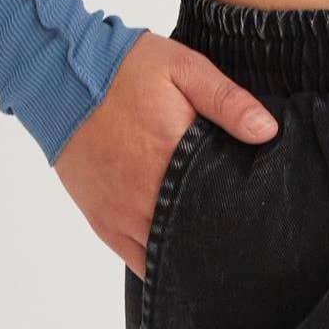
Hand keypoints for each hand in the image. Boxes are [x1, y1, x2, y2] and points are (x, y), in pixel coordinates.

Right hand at [52, 31, 280, 275]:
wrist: (60, 75)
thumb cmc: (126, 68)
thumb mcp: (184, 68)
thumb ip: (228, 101)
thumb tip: (267, 132)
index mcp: (173, 158)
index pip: (220, 205)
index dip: (243, 213)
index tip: (262, 214)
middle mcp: (145, 196)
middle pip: (195, 236)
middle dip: (221, 235)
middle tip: (245, 233)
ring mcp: (121, 214)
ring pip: (167, 254)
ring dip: (190, 249)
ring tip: (216, 242)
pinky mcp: (101, 220)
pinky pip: (136, 259)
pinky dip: (159, 260)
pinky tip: (179, 252)